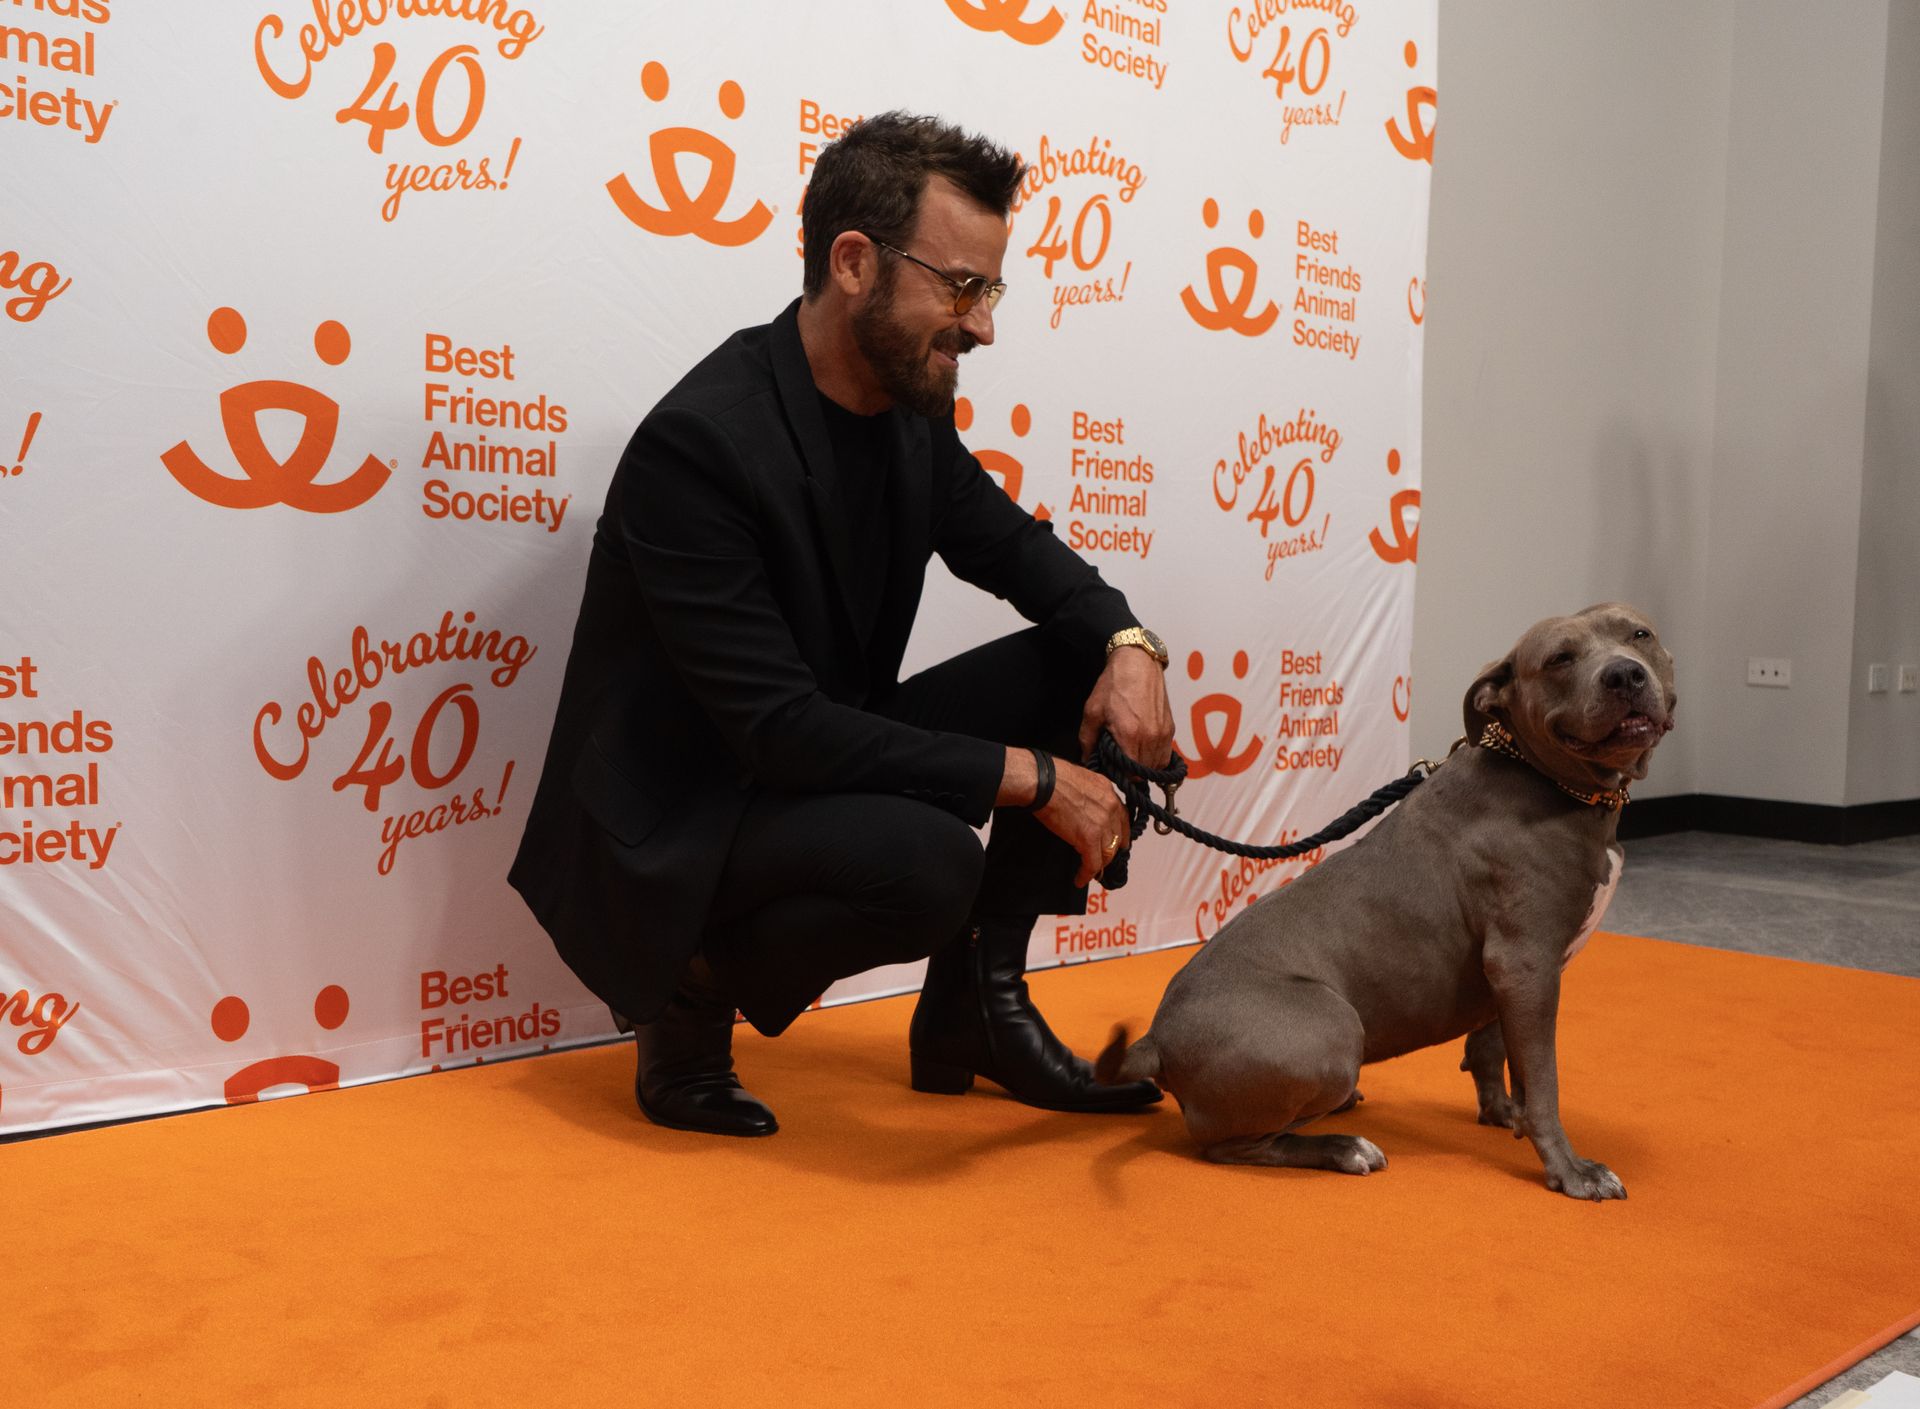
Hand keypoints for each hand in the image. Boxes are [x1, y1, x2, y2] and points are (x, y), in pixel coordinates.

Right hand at [1036, 759, 1131, 887]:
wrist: (1044, 783)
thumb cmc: (1054, 777)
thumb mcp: (1083, 779)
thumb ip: (1091, 793)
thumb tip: (1085, 805)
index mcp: (1109, 793)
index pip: (1122, 817)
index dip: (1121, 833)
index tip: (1119, 842)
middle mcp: (1111, 808)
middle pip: (1117, 837)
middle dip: (1113, 851)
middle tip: (1106, 860)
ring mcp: (1102, 825)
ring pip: (1107, 853)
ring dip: (1100, 864)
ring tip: (1092, 872)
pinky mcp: (1089, 839)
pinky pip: (1093, 863)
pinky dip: (1086, 874)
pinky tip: (1080, 880)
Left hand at [1079, 645, 1174, 767]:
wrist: (1137, 663)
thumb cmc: (1113, 685)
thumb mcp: (1092, 712)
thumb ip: (1087, 741)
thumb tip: (1087, 760)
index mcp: (1129, 735)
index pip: (1129, 774)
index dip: (1119, 776)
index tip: (1111, 769)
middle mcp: (1150, 737)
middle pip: (1144, 773)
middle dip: (1131, 773)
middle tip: (1119, 763)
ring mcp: (1163, 733)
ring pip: (1157, 766)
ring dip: (1144, 767)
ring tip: (1131, 756)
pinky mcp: (1170, 728)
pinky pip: (1165, 754)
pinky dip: (1155, 758)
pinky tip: (1143, 750)